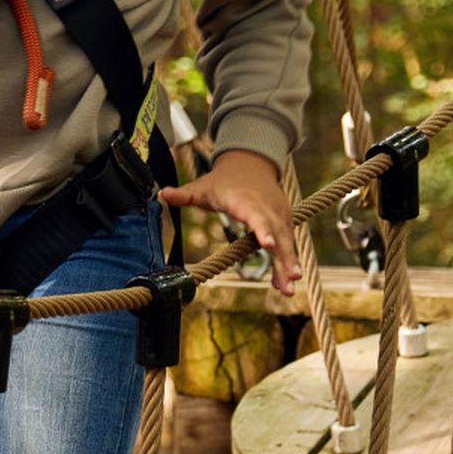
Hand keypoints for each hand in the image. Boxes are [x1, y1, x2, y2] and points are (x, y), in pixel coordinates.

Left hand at [160, 147, 299, 284]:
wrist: (251, 164)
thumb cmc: (223, 180)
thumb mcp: (203, 186)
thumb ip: (184, 195)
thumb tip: (162, 194)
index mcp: (244, 200)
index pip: (254, 215)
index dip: (262, 228)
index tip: (267, 244)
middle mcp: (265, 208)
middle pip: (276, 234)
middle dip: (284, 256)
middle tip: (290, 279)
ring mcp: (278, 215)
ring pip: (285, 242)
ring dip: (288, 265)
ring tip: (288, 289)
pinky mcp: (284, 221)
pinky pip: (286, 244)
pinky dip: (287, 263)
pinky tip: (285, 284)